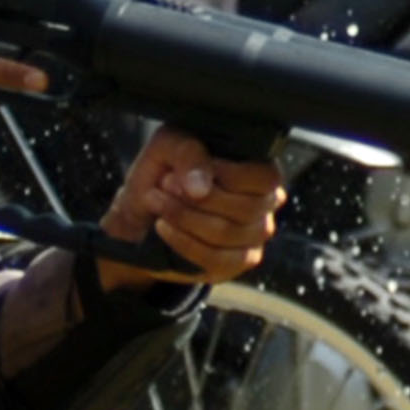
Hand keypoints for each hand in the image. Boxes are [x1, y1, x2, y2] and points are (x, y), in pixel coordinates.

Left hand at [93, 128, 285, 288]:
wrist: (143, 207)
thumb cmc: (166, 168)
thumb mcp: (170, 146)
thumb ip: (189, 155)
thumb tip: (200, 188)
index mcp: (260, 170)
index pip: (266, 178)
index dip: (228, 175)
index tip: (188, 169)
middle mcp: (266, 205)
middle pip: (246, 209)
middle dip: (196, 198)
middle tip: (163, 183)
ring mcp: (254, 237)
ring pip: (227, 234)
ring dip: (184, 217)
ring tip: (156, 201)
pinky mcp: (235, 263)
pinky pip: (215, 259)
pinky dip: (183, 242)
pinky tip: (162, 226)